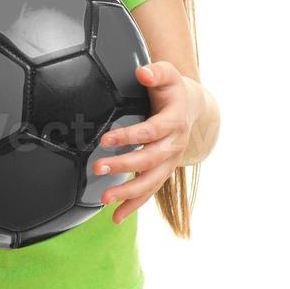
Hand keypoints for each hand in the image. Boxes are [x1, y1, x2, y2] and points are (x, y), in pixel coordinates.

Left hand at [96, 60, 199, 224]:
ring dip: (128, 192)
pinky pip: (149, 192)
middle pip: (149, 159)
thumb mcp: (168, 75)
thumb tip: (142, 72)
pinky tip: (115, 217)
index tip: (105, 140)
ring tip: (105, 198)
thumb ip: (156, 71)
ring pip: (150, 182)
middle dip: (124, 165)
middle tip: (98, 168)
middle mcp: (174, 146)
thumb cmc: (172, 91)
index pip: (150, 131)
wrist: (191, 109)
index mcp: (174, 122)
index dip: (128, 136)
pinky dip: (133, 205)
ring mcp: (170, 162)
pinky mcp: (163, 172)